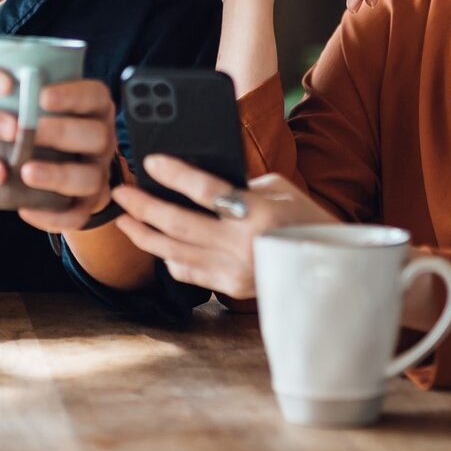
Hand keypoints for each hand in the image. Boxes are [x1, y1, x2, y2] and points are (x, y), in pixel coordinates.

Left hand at [15, 79, 116, 233]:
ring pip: (90, 177)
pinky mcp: (88, 203)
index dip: (71, 95)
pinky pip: (78, 215)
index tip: (41, 96)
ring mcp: (98, 172)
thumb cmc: (44, 125)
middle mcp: (102, 139)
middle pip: (96, 135)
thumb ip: (27, 91)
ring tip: (26, 173)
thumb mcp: (42, 104)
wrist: (64, 164)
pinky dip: (53, 216)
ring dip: (58, 175)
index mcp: (94, 109)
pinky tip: (26, 210)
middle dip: (62, 133)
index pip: (94, 96)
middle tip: (29, 132)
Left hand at [110, 155, 337, 297]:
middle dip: (143, 206)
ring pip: (174, 251)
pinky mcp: (231, 288)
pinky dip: (167, 257)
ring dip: (144, 234)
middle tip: (120, 193)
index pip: (207, 190)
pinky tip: (154, 244)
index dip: (175, 175)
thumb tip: (196, 181)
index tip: (150, 162)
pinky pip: (188, 272)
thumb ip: (239, 184)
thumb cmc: (304, 217)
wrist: (330, 266)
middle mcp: (244, 243)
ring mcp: (235, 270)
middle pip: (179, 223)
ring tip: (124, 219)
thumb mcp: (278, 189)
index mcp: (259, 212)